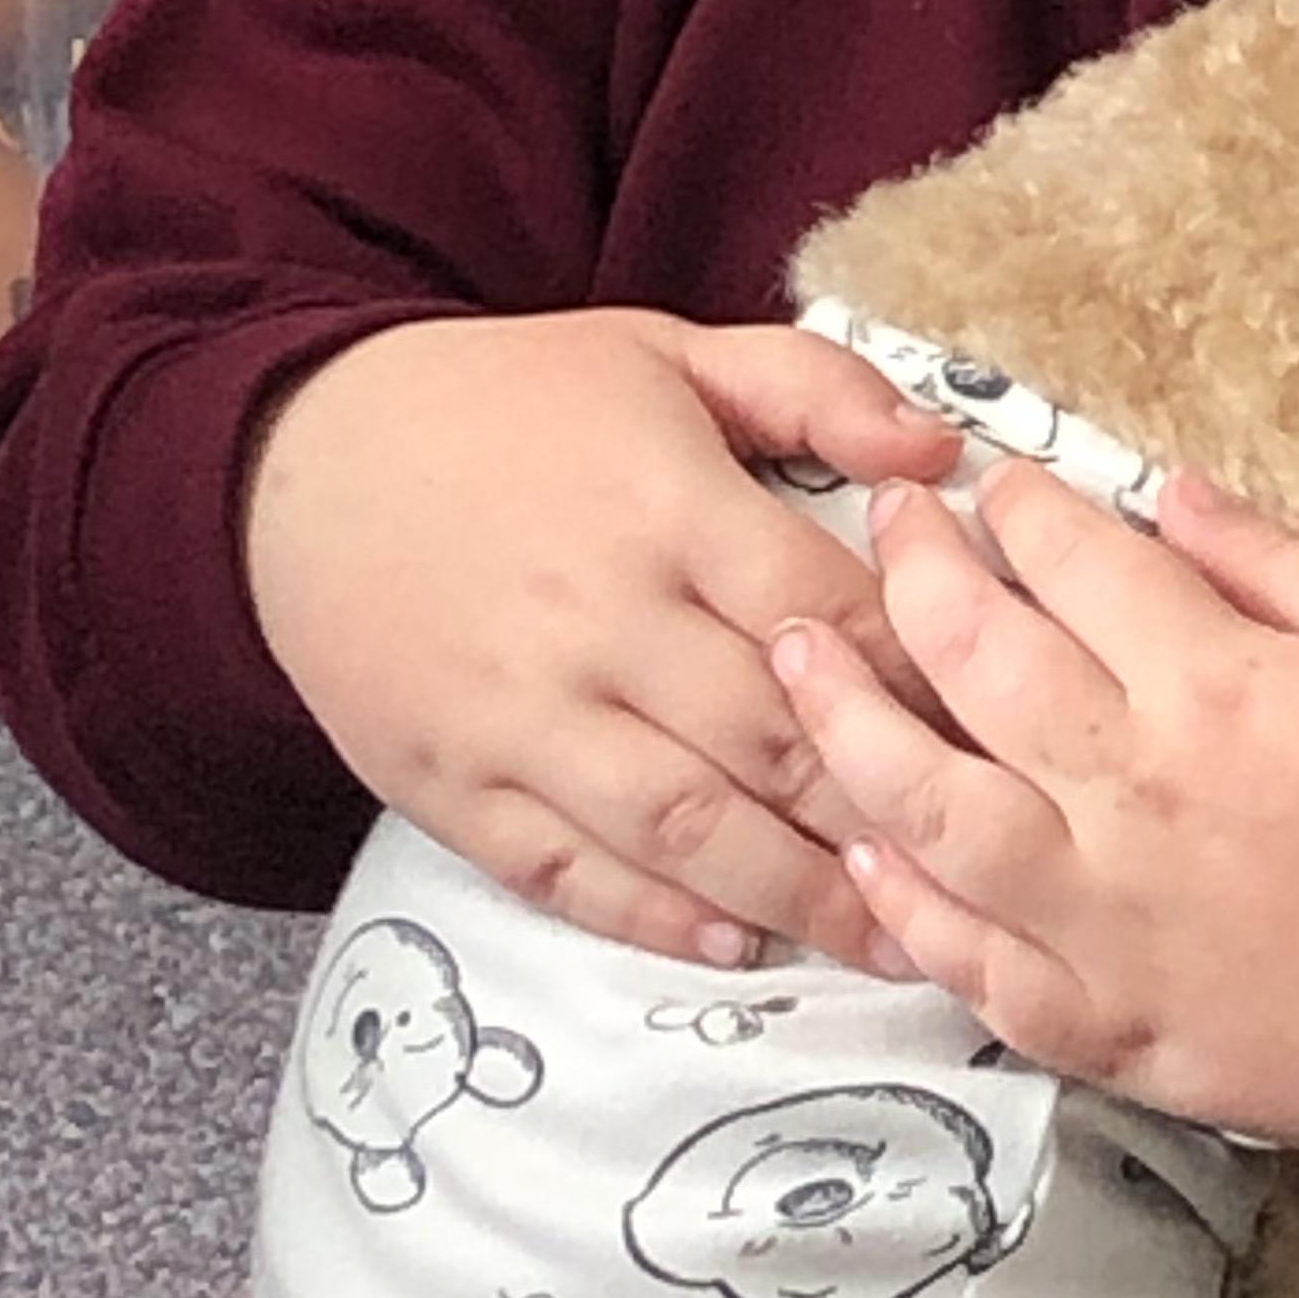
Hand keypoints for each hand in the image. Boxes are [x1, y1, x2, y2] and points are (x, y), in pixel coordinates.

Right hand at [243, 308, 962, 966]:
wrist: (298, 459)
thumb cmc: (513, 404)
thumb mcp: (668, 352)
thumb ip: (816, 390)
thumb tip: (944, 452)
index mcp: (666, 507)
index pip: (830, 611)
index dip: (923, 679)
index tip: (999, 730)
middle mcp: (597, 620)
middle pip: (771, 738)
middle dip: (885, 813)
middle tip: (981, 875)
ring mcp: (518, 713)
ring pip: (682, 828)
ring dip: (795, 893)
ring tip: (891, 940)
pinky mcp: (449, 782)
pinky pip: (563, 871)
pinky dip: (653, 919)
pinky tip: (733, 945)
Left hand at [772, 461, 1298, 1153]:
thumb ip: (1275, 566)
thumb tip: (1168, 490)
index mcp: (1219, 687)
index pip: (1077, 564)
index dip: (1018, 510)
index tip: (987, 486)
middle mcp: (1139, 794)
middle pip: (977, 662)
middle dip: (909, 577)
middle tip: (882, 535)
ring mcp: (1110, 919)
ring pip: (931, 810)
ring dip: (850, 727)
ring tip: (797, 664)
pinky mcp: (1107, 1024)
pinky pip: (972, 965)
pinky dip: (906, 906)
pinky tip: (863, 849)